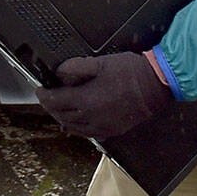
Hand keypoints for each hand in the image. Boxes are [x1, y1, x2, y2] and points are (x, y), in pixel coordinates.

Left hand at [35, 52, 172, 139]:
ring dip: (62, 117)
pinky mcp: (111, 131)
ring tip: (59, 108)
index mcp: (86, 100)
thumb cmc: (131, 73)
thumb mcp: (101, 62)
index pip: (55, 101)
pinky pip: (87, 133)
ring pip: (72, 126)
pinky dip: (77, 127)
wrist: (156, 87)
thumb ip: (76, 67)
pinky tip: (77, 121)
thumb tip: (59, 72)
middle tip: (47, 97)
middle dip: (50, 106)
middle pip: (61, 115)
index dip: (44, 95)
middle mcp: (91, 117)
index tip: (40, 89)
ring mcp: (101, 127)